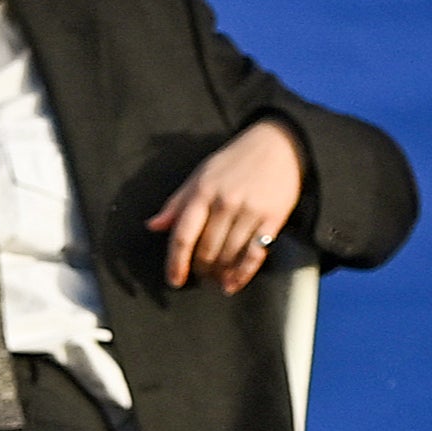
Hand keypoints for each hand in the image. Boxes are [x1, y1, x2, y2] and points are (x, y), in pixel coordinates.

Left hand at [150, 117, 307, 292]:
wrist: (278, 146)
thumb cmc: (235, 161)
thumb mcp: (201, 176)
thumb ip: (177, 203)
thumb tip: (153, 226)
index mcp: (203, 192)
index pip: (183, 235)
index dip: (176, 262)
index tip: (174, 279)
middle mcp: (225, 203)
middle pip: (206, 249)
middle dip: (201, 269)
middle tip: (201, 277)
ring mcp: (249, 211)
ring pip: (229, 254)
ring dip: (220, 274)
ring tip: (216, 281)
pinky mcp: (272, 219)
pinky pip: (255, 254)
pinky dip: (243, 273)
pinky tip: (234, 284)